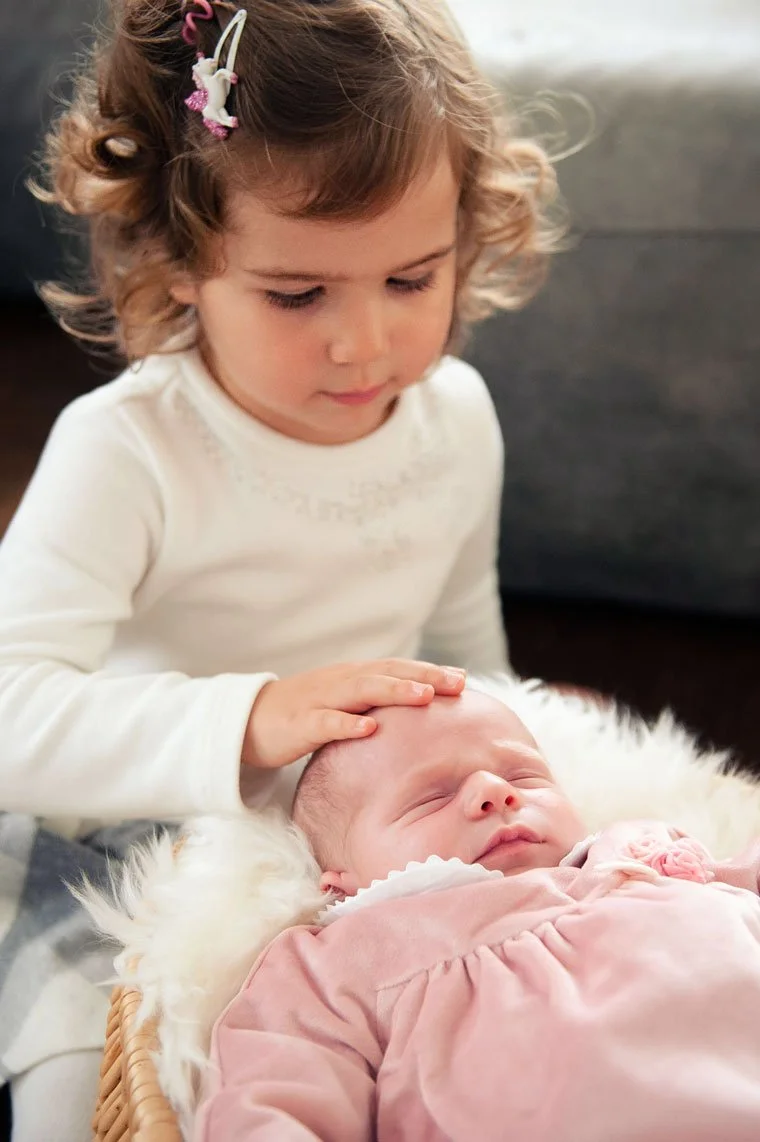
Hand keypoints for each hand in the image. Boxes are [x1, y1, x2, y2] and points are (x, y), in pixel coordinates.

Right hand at [242, 659, 465, 768]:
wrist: (249, 720)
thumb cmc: (303, 714)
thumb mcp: (343, 704)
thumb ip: (374, 703)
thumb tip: (417, 710)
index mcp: (353, 677)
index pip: (397, 669)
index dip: (430, 671)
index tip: (463, 679)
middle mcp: (341, 682)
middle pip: (386, 673)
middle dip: (424, 676)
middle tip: (457, 683)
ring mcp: (320, 700)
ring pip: (361, 690)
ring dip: (394, 690)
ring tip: (424, 695)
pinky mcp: (300, 723)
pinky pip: (326, 722)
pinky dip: (348, 723)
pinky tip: (370, 728)